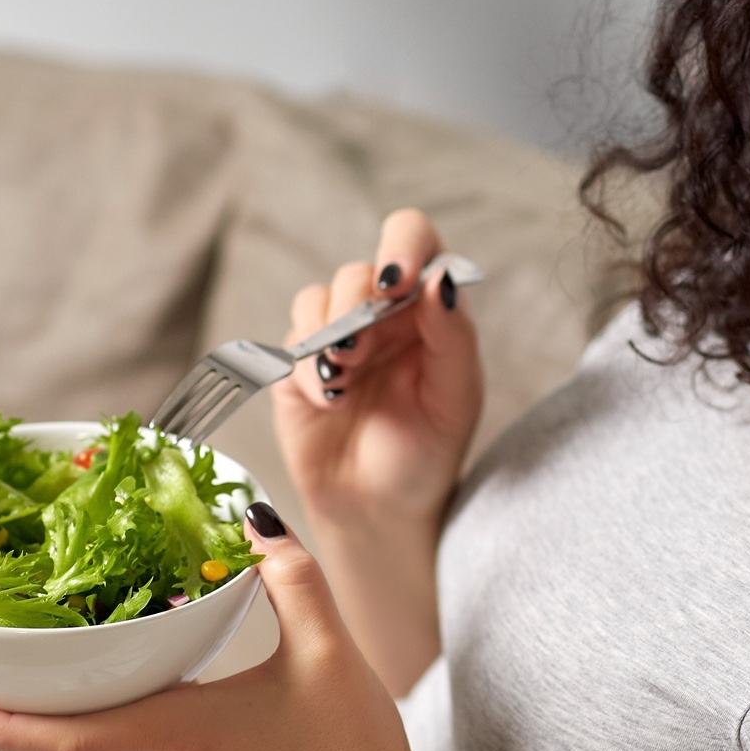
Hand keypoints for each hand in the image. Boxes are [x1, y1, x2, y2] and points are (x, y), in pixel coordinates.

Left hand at [0, 510, 433, 750]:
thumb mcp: (328, 651)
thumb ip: (292, 578)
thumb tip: (256, 519)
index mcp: (176, 734)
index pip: (65, 737)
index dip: (1, 724)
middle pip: (64, 743)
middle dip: (10, 714)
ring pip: (94, 750)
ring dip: (53, 721)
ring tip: (24, 677)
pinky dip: (99, 727)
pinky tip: (114, 696)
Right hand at [275, 209, 483, 534]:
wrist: (380, 510)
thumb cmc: (429, 451)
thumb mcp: (457, 396)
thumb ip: (453, 333)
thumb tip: (439, 276)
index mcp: (430, 309)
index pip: (416, 240)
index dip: (401, 243)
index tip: (394, 280)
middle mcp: (383, 314)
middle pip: (359, 269)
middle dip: (356, 306)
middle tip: (361, 350)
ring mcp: (338, 335)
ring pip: (319, 297)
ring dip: (329, 333)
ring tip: (345, 379)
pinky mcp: (298, 365)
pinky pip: (292, 341)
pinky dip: (308, 368)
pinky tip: (330, 401)